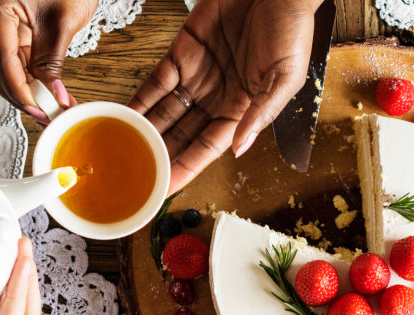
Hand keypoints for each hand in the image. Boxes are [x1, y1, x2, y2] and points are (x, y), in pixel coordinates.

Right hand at [0, 0, 100, 123]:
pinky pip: (3, 47)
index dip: (20, 91)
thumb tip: (54, 95)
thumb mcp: (65, 16)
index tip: (40, 110)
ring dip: (19, 82)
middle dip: (16, 93)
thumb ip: (55, 59)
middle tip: (44, 113)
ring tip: (46, 101)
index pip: (1, 60)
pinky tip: (39, 82)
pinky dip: (20, 67)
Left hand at [129, 0, 327, 193]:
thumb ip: (260, 113)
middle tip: (135, 176)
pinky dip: (139, 98)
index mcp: (243, 108)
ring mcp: (198, 75)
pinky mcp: (182, 52)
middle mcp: (217, 96)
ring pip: (165, 112)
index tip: (165, 187)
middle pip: (182, 134)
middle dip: (160, 155)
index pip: (209, 147)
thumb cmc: (292, 28)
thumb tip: (239, 149)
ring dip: (144, 130)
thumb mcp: (286, 77)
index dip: (186, 167)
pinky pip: (155, 81)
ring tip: (122, 151)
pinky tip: (122, 114)